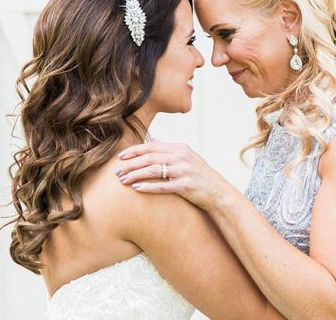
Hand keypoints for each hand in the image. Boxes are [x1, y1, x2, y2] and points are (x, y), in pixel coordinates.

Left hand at [116, 141, 231, 210]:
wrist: (219, 193)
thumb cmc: (200, 176)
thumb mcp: (188, 158)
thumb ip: (171, 151)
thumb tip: (154, 142)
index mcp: (181, 148)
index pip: (152, 145)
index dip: (134, 150)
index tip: (120, 156)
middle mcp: (182, 157)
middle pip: (149, 157)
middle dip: (130, 163)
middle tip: (116, 170)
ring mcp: (184, 171)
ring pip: (152, 170)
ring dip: (134, 175)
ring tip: (121, 180)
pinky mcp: (185, 186)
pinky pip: (162, 186)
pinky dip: (147, 187)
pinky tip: (135, 189)